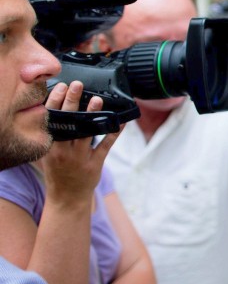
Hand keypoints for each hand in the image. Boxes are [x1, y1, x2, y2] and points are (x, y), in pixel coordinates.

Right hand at [40, 81, 119, 204]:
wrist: (66, 198)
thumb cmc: (58, 172)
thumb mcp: (49, 154)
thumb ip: (55, 135)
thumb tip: (63, 110)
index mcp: (51, 145)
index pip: (52, 119)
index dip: (55, 101)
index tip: (60, 87)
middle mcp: (63, 150)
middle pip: (68, 121)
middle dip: (71, 101)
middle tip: (76, 85)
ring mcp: (80, 157)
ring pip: (87, 132)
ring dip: (92, 114)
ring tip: (97, 99)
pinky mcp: (95, 163)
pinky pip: (106, 145)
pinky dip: (114, 132)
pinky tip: (122, 121)